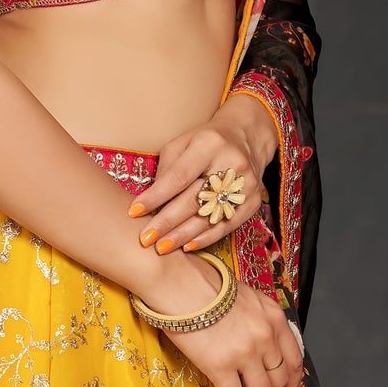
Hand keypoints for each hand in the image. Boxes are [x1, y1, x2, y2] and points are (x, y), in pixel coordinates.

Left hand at [127, 94, 276, 256]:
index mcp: (210, 144)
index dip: (156, 196)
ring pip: (210, 216)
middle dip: (167, 221)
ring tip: (161, 247)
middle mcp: (231, 163)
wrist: (246, 138)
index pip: (179, 176)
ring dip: (183, 235)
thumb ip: (166, 168)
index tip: (134, 212)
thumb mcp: (182, 143)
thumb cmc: (204, 141)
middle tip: (146, 238)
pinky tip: (187, 247)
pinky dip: (206, 238)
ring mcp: (245, 184)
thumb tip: (151, 199)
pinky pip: (227, 225)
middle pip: (194, 199)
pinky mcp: (252, 201)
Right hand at [164, 275, 305, 386]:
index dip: (294, 380)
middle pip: (279, 378)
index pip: (294, 358)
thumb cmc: (208, 287)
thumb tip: (260, 342)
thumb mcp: (248, 298)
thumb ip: (260, 319)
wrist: (182, 285)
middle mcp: (265, 337)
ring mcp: (245, 353)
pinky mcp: (221, 366)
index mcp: (274, 318)